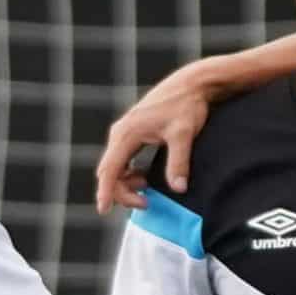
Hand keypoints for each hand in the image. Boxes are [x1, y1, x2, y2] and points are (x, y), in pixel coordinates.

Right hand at [94, 58, 241, 214]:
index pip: (110, 169)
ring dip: (126, 184)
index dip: (106, 191)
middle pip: (108, 171)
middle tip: (146, 203)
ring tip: (148, 192)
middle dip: (121, 192)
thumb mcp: (184, 134)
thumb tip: (179, 189)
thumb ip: (179, 162)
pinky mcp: (131, 133)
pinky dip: (129, 174)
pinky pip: (122, 160)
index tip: (103, 210)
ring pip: (114, 167)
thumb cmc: (187, 106)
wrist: (191, 84)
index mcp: (127, 133)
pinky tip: (145, 180)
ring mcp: (124, 132)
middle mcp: (120, 132)